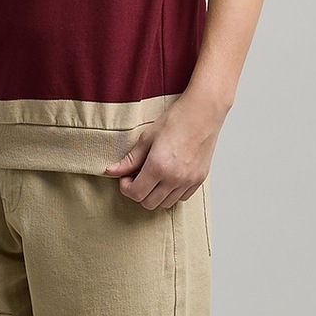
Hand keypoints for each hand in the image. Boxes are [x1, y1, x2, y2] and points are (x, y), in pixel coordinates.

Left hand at [103, 94, 223, 208]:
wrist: (203, 112)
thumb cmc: (177, 119)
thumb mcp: (147, 137)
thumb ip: (130, 159)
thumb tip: (111, 171)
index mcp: (159, 166)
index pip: (136, 194)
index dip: (125, 188)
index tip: (126, 177)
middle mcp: (175, 178)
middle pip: (149, 203)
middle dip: (139, 192)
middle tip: (137, 177)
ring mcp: (189, 180)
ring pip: (165, 204)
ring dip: (155, 194)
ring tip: (154, 176)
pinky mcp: (199, 179)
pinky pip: (181, 198)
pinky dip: (172, 193)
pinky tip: (168, 177)